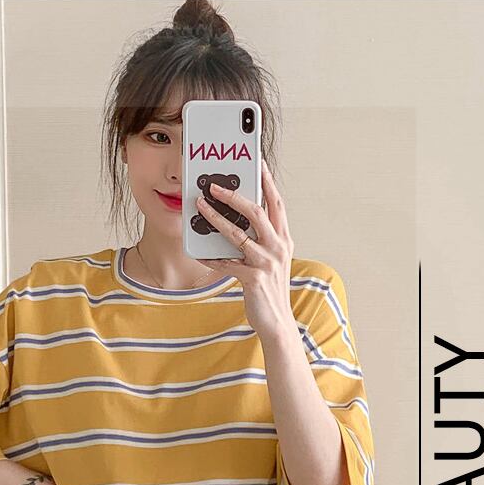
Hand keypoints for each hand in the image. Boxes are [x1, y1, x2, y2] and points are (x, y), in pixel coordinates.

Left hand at [195, 158, 295, 344]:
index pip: (276, 204)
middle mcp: (278, 247)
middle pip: (257, 212)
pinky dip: (212, 257)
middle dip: (234, 195)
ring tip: (200, 206)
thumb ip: (259, 241)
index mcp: (284, 239)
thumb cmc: (269, 290)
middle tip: (214, 185)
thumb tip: (236, 223)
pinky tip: (200, 251)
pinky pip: (228, 263)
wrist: (277, 322)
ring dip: (216, 218)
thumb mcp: (270, 260)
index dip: (267, 181)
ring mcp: (267, 263)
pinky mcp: (254, 279)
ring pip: (239, 234)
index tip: (256, 162)